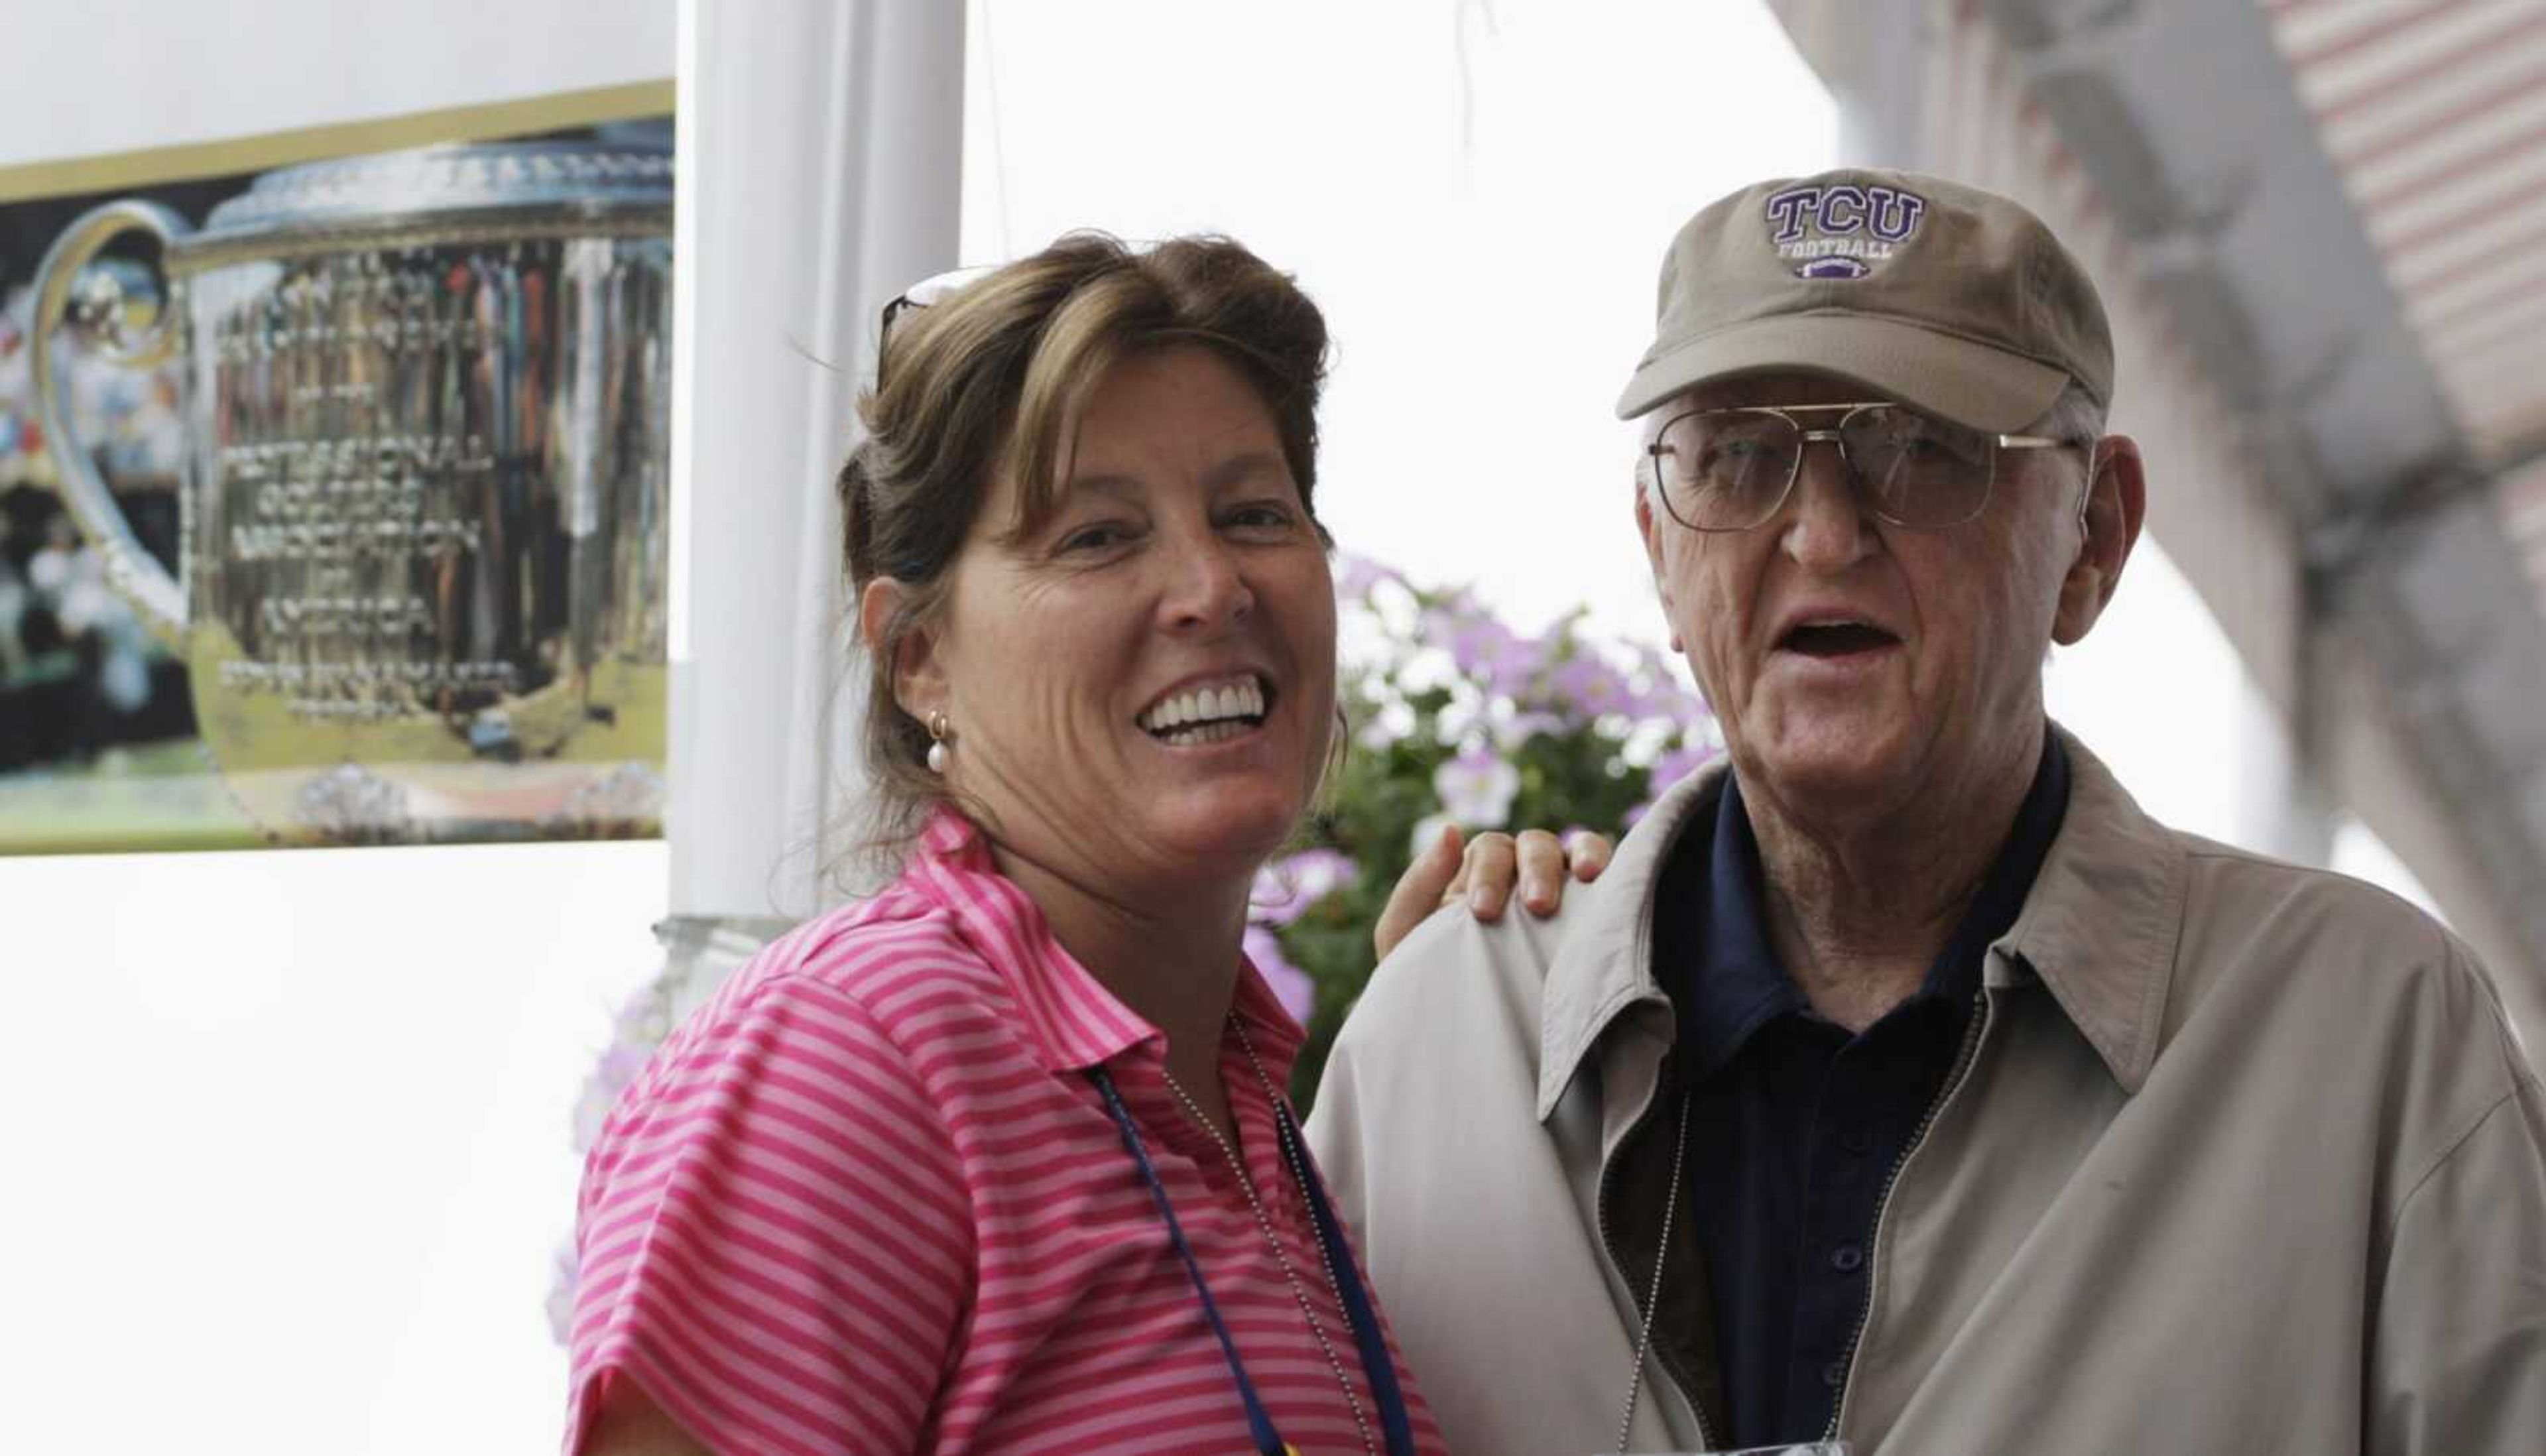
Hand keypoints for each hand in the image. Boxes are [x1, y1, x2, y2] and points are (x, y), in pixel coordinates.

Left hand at [1372, 825, 1614, 959]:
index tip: (1483, 913)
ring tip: (1587, 878)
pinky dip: (1609, 865)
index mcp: (1475, 876)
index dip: (1488, 873)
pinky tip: (1609, 882)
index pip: (1489, 850)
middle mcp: (1518, 875)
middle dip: (1535, 870)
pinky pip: (1606, 874)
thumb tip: (1450, 829)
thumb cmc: (1425, 982)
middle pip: (1533, 846)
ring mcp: (1558, 889)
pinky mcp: (1589, 911)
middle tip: (1537, 906)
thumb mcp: (1404, 937)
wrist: (1457, 1041)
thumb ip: (1418, 885)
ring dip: (1580, 857)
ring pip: (1570, 851)